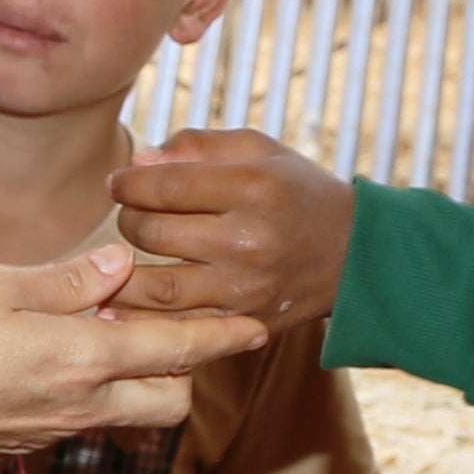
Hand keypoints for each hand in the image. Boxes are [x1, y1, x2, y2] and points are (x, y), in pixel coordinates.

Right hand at [0, 244, 266, 467]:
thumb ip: (68, 279)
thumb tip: (121, 266)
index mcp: (83, 356)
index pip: (177, 348)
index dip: (222, 336)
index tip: (257, 326)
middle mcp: (81, 404)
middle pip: (171, 400)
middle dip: (186, 370)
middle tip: (169, 328)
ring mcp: (54, 431)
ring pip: (128, 415)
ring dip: (135, 382)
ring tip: (102, 336)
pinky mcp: (25, 444)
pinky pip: (83, 421)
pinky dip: (91, 394)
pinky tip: (54, 362)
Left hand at [109, 130, 352, 333]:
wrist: (356, 253)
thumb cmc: (296, 192)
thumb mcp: (258, 150)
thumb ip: (197, 146)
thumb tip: (139, 163)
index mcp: (254, 187)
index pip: (165, 184)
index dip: (127, 182)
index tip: (118, 182)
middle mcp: (250, 240)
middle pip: (155, 233)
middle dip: (127, 220)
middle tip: (128, 214)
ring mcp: (248, 288)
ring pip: (158, 287)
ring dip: (123, 274)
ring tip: (118, 259)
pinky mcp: (247, 323)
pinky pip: (180, 327)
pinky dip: (142, 319)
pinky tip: (118, 307)